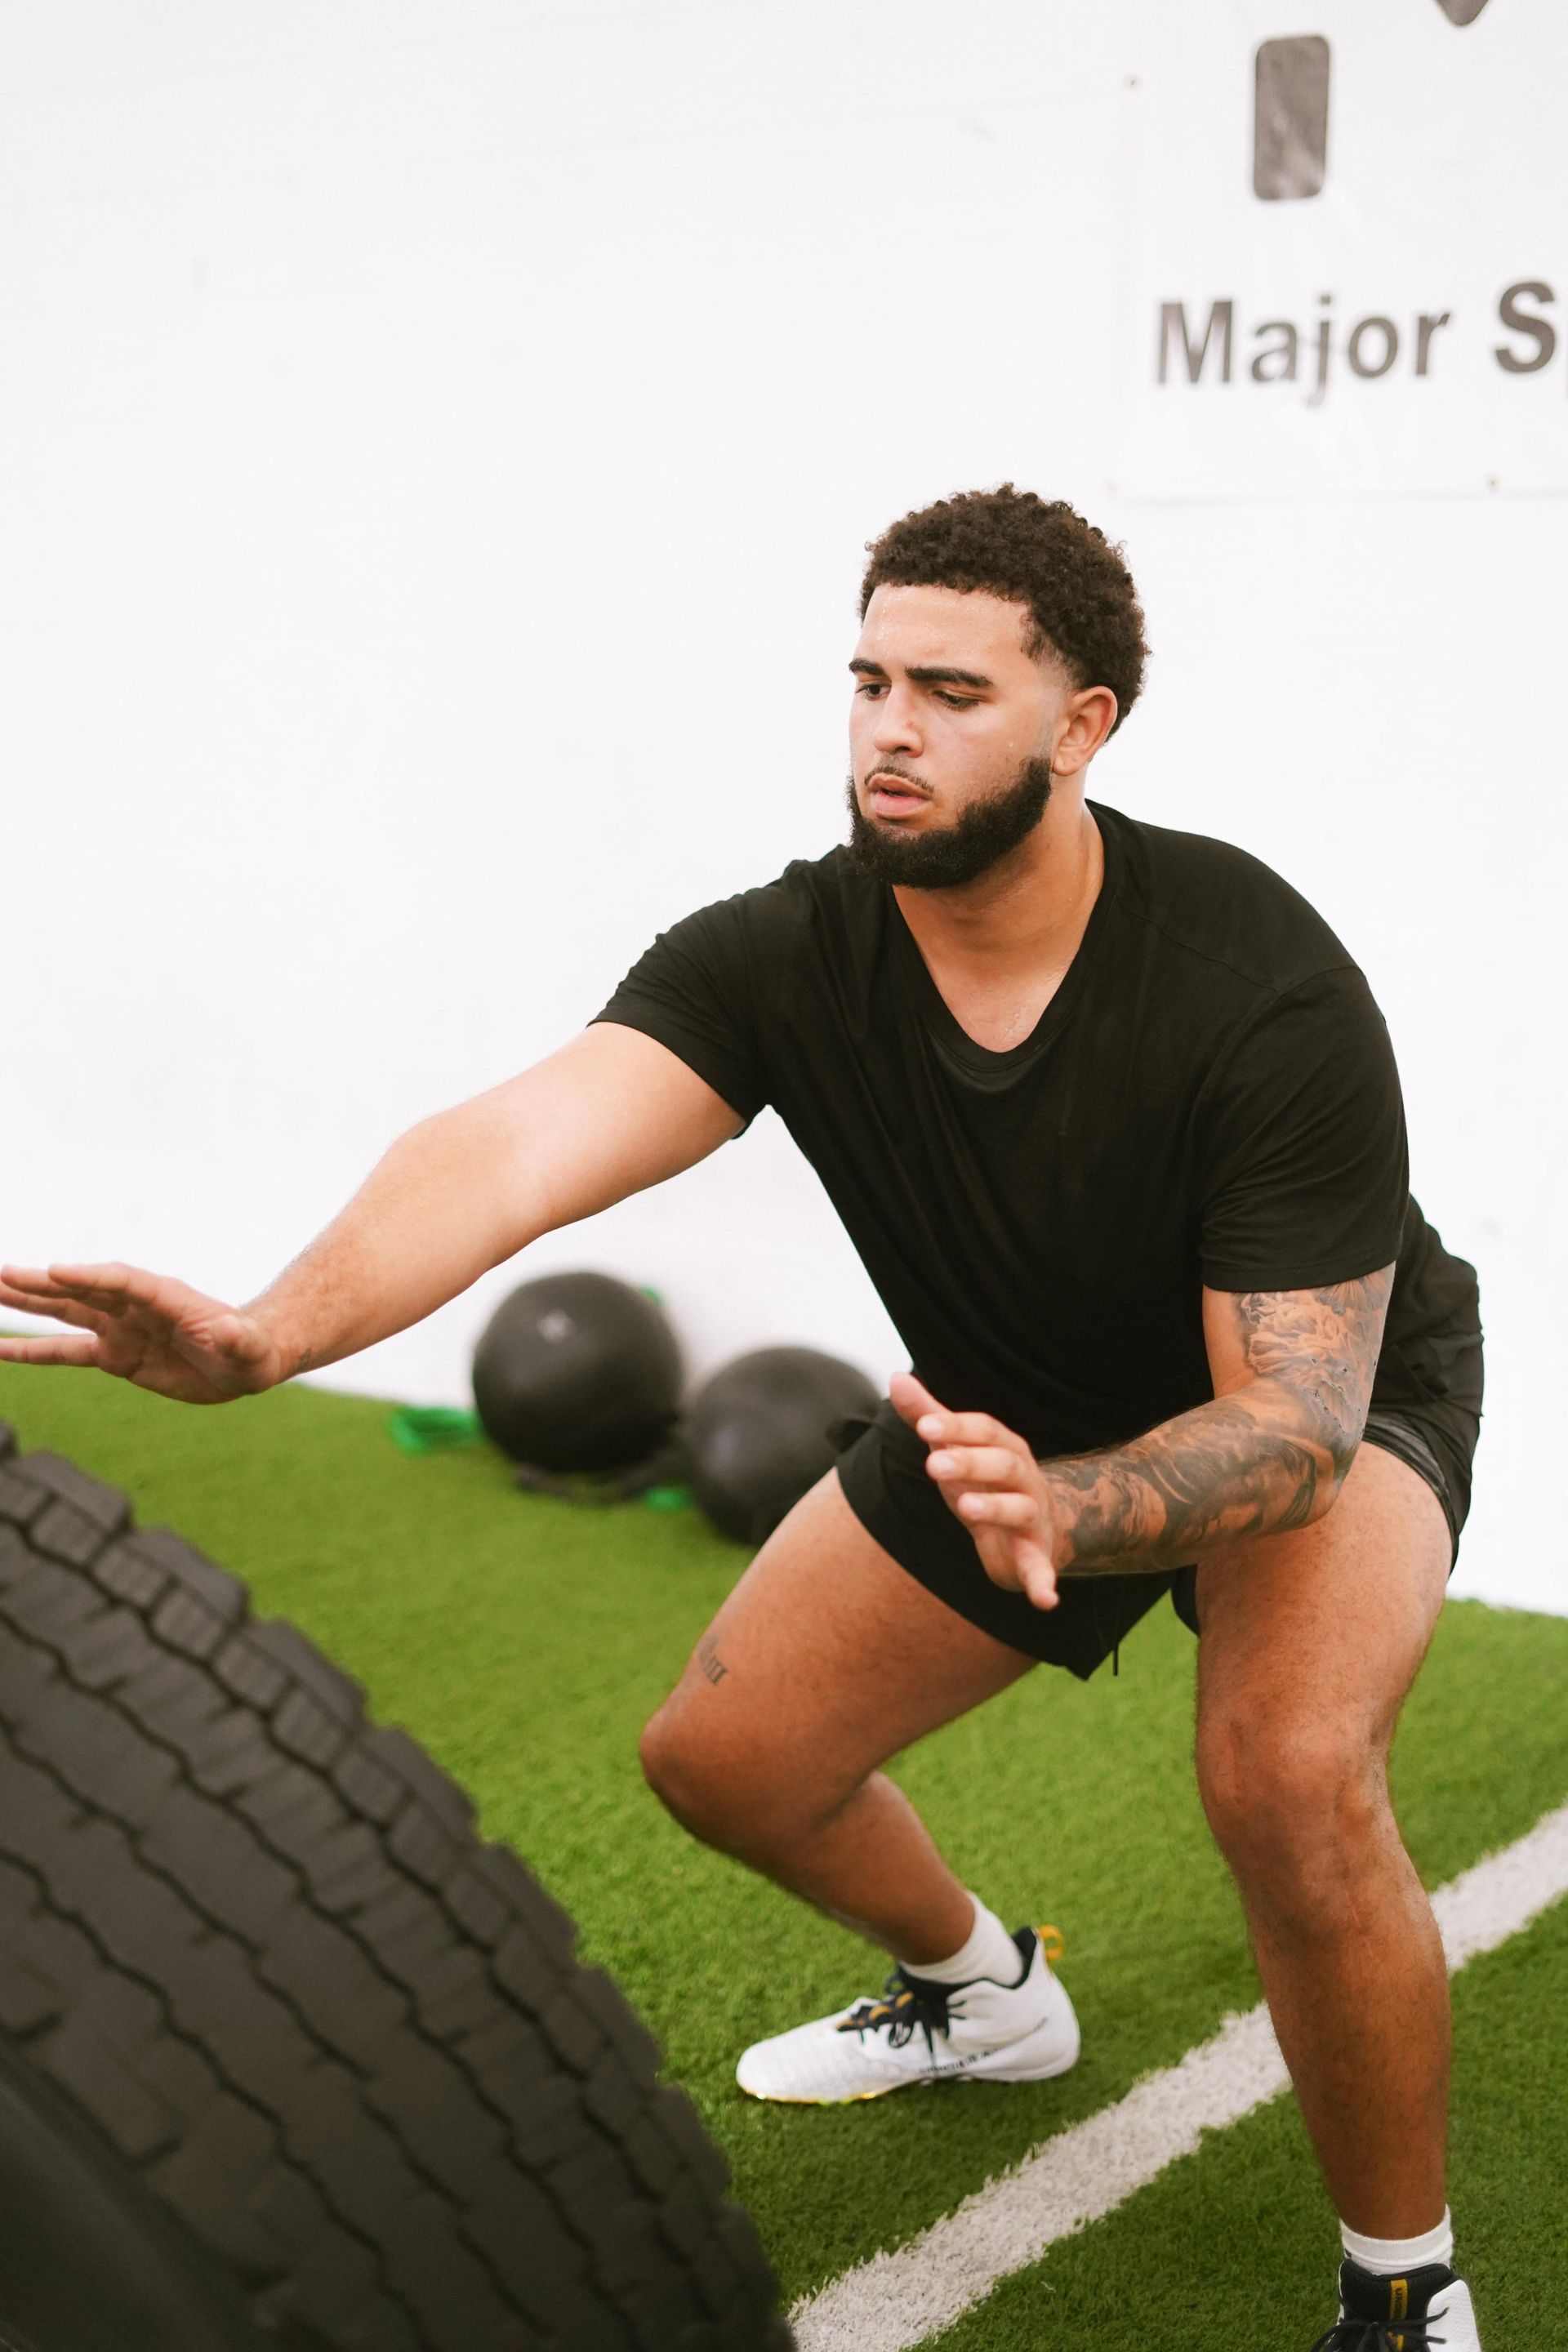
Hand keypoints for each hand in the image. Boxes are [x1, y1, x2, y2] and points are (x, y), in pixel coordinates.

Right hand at [0, 1262, 285, 1403]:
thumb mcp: (249, 1348)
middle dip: (43, 1283)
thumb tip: (231, 1331)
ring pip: (66, 1313)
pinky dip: (34, 1351)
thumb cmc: (250, 1349)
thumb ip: (237, 1339)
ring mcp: (121, 1328)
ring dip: (29, 1303)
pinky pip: (67, 1351)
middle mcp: (135, 1307)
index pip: (121, 1282)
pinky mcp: (115, 1355)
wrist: (243, 1361)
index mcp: (165, 1297)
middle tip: (3, 1273)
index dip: (90, 1277)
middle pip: (83, 1290)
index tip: (55, 1271)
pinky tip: (2, 1349)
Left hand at [889, 1373, 1061, 1609]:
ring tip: (966, 1508)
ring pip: (1018, 1509)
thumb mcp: (954, 1449)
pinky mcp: (1035, 1555)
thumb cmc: (985, 1481)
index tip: (923, 1427)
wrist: (1035, 1527)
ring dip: (996, 1508)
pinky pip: (1042, 1568)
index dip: (955, 1427)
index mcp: (1004, 1447)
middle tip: (933, 1464)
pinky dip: (1044, 1582)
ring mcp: (1032, 1516)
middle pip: (1001, 1464)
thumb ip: (927, 1414)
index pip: (983, 1429)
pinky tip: (1045, 1600)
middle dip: (969, 1462)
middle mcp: (1023, 1477)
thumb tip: (897, 1378)